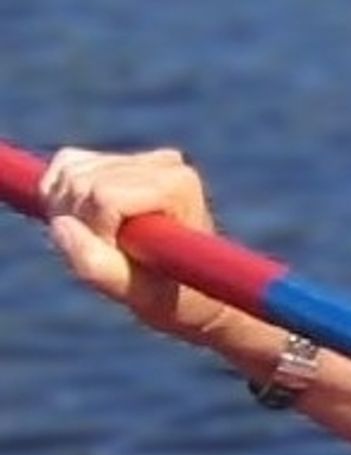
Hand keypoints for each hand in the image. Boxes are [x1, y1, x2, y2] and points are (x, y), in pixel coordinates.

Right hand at [38, 147, 232, 342]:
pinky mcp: (118, 159)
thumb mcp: (136, 295)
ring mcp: (142, 158)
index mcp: (179, 186)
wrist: (185, 289)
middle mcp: (166, 163)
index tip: (125, 256)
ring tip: (105, 239)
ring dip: (69, 212)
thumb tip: (61, 224)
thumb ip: (95, 265)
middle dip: (81, 222)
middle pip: (81, 182)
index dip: (98, 233)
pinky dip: (61, 196)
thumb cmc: (168, 296)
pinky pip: (65, 166)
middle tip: (111, 250)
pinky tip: (90, 221)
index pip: (104, 197)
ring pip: (68, 173)